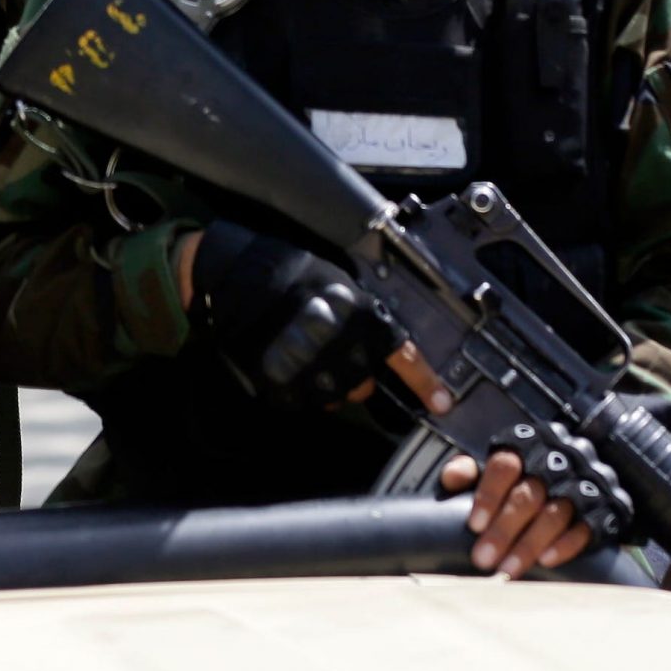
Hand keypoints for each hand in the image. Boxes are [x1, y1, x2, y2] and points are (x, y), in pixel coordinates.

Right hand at [185, 220, 418, 410]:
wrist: (229, 274)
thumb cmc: (285, 269)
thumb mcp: (335, 279)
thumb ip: (362, 312)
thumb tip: (384, 341)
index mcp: (356, 315)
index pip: (401, 355)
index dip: (425, 382)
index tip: (441, 402)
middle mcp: (337, 346)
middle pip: (364, 384)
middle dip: (355, 373)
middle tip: (335, 351)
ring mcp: (307, 368)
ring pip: (335, 396)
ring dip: (328, 382)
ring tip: (308, 355)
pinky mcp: (279, 383)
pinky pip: (303, 400)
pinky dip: (299, 387)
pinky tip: (289, 363)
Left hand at [438, 447, 595, 577]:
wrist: (582, 476)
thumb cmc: (524, 475)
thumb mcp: (496, 467)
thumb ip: (471, 471)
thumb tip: (454, 477)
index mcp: (527, 444)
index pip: (505, 466)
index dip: (487, 496)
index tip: (473, 526)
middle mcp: (558, 458)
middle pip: (528, 496)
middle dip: (503, 531)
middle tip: (482, 560)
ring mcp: (585, 482)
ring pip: (555, 514)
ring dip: (529, 545)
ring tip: (507, 570)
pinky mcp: (607, 508)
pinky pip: (586, 528)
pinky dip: (565, 545)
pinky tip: (545, 562)